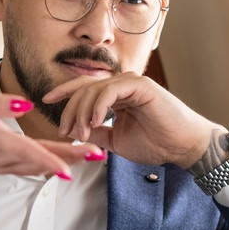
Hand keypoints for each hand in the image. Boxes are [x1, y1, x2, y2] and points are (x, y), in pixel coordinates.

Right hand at [0, 87, 105, 177]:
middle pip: (37, 160)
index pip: (28, 151)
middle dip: (68, 159)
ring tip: (84, 157)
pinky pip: (21, 166)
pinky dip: (40, 164)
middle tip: (97, 156)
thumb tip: (25, 105)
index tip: (73, 167)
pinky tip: (52, 164)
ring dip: (58, 161)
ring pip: (32, 164)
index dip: (52, 159)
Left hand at [41, 71, 220, 167]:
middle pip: (84, 88)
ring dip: (83, 112)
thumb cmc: (156, 143)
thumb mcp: (115, 141)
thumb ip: (96, 133)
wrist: (182, 147)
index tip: (46, 100)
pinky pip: (110, 90)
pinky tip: (96, 121)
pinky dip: (98, 105)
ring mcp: (131, 82)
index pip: (84, 88)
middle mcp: (122, 85)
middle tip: (66, 130)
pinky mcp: (141, 85)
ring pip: (94, 89)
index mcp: (116, 95)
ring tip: (83, 132)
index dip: (64, 92)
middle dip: (70, 109)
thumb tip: (72, 131)